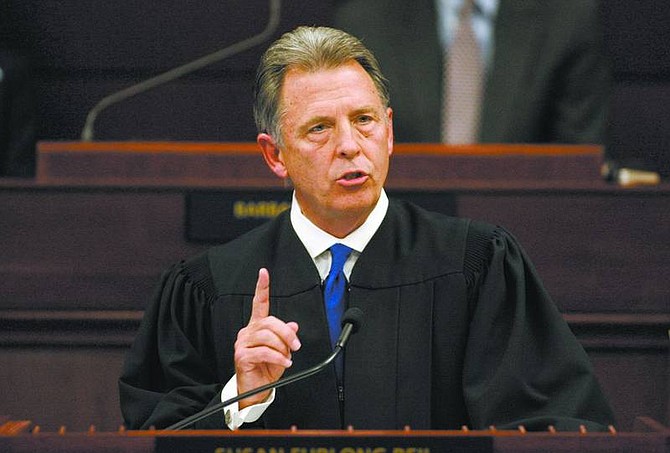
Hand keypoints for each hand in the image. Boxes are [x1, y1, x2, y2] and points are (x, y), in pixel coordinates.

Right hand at [233, 268, 300, 407]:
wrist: (256, 390)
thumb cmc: (266, 369)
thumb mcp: (281, 351)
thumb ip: (285, 336)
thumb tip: (293, 325)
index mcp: (257, 327)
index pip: (259, 303)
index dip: (261, 287)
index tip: (263, 273)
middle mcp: (248, 331)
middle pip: (270, 322)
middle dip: (287, 333)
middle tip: (296, 345)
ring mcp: (243, 343)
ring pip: (268, 336)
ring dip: (282, 347)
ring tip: (287, 357)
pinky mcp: (242, 355)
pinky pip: (265, 351)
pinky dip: (278, 357)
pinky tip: (283, 362)